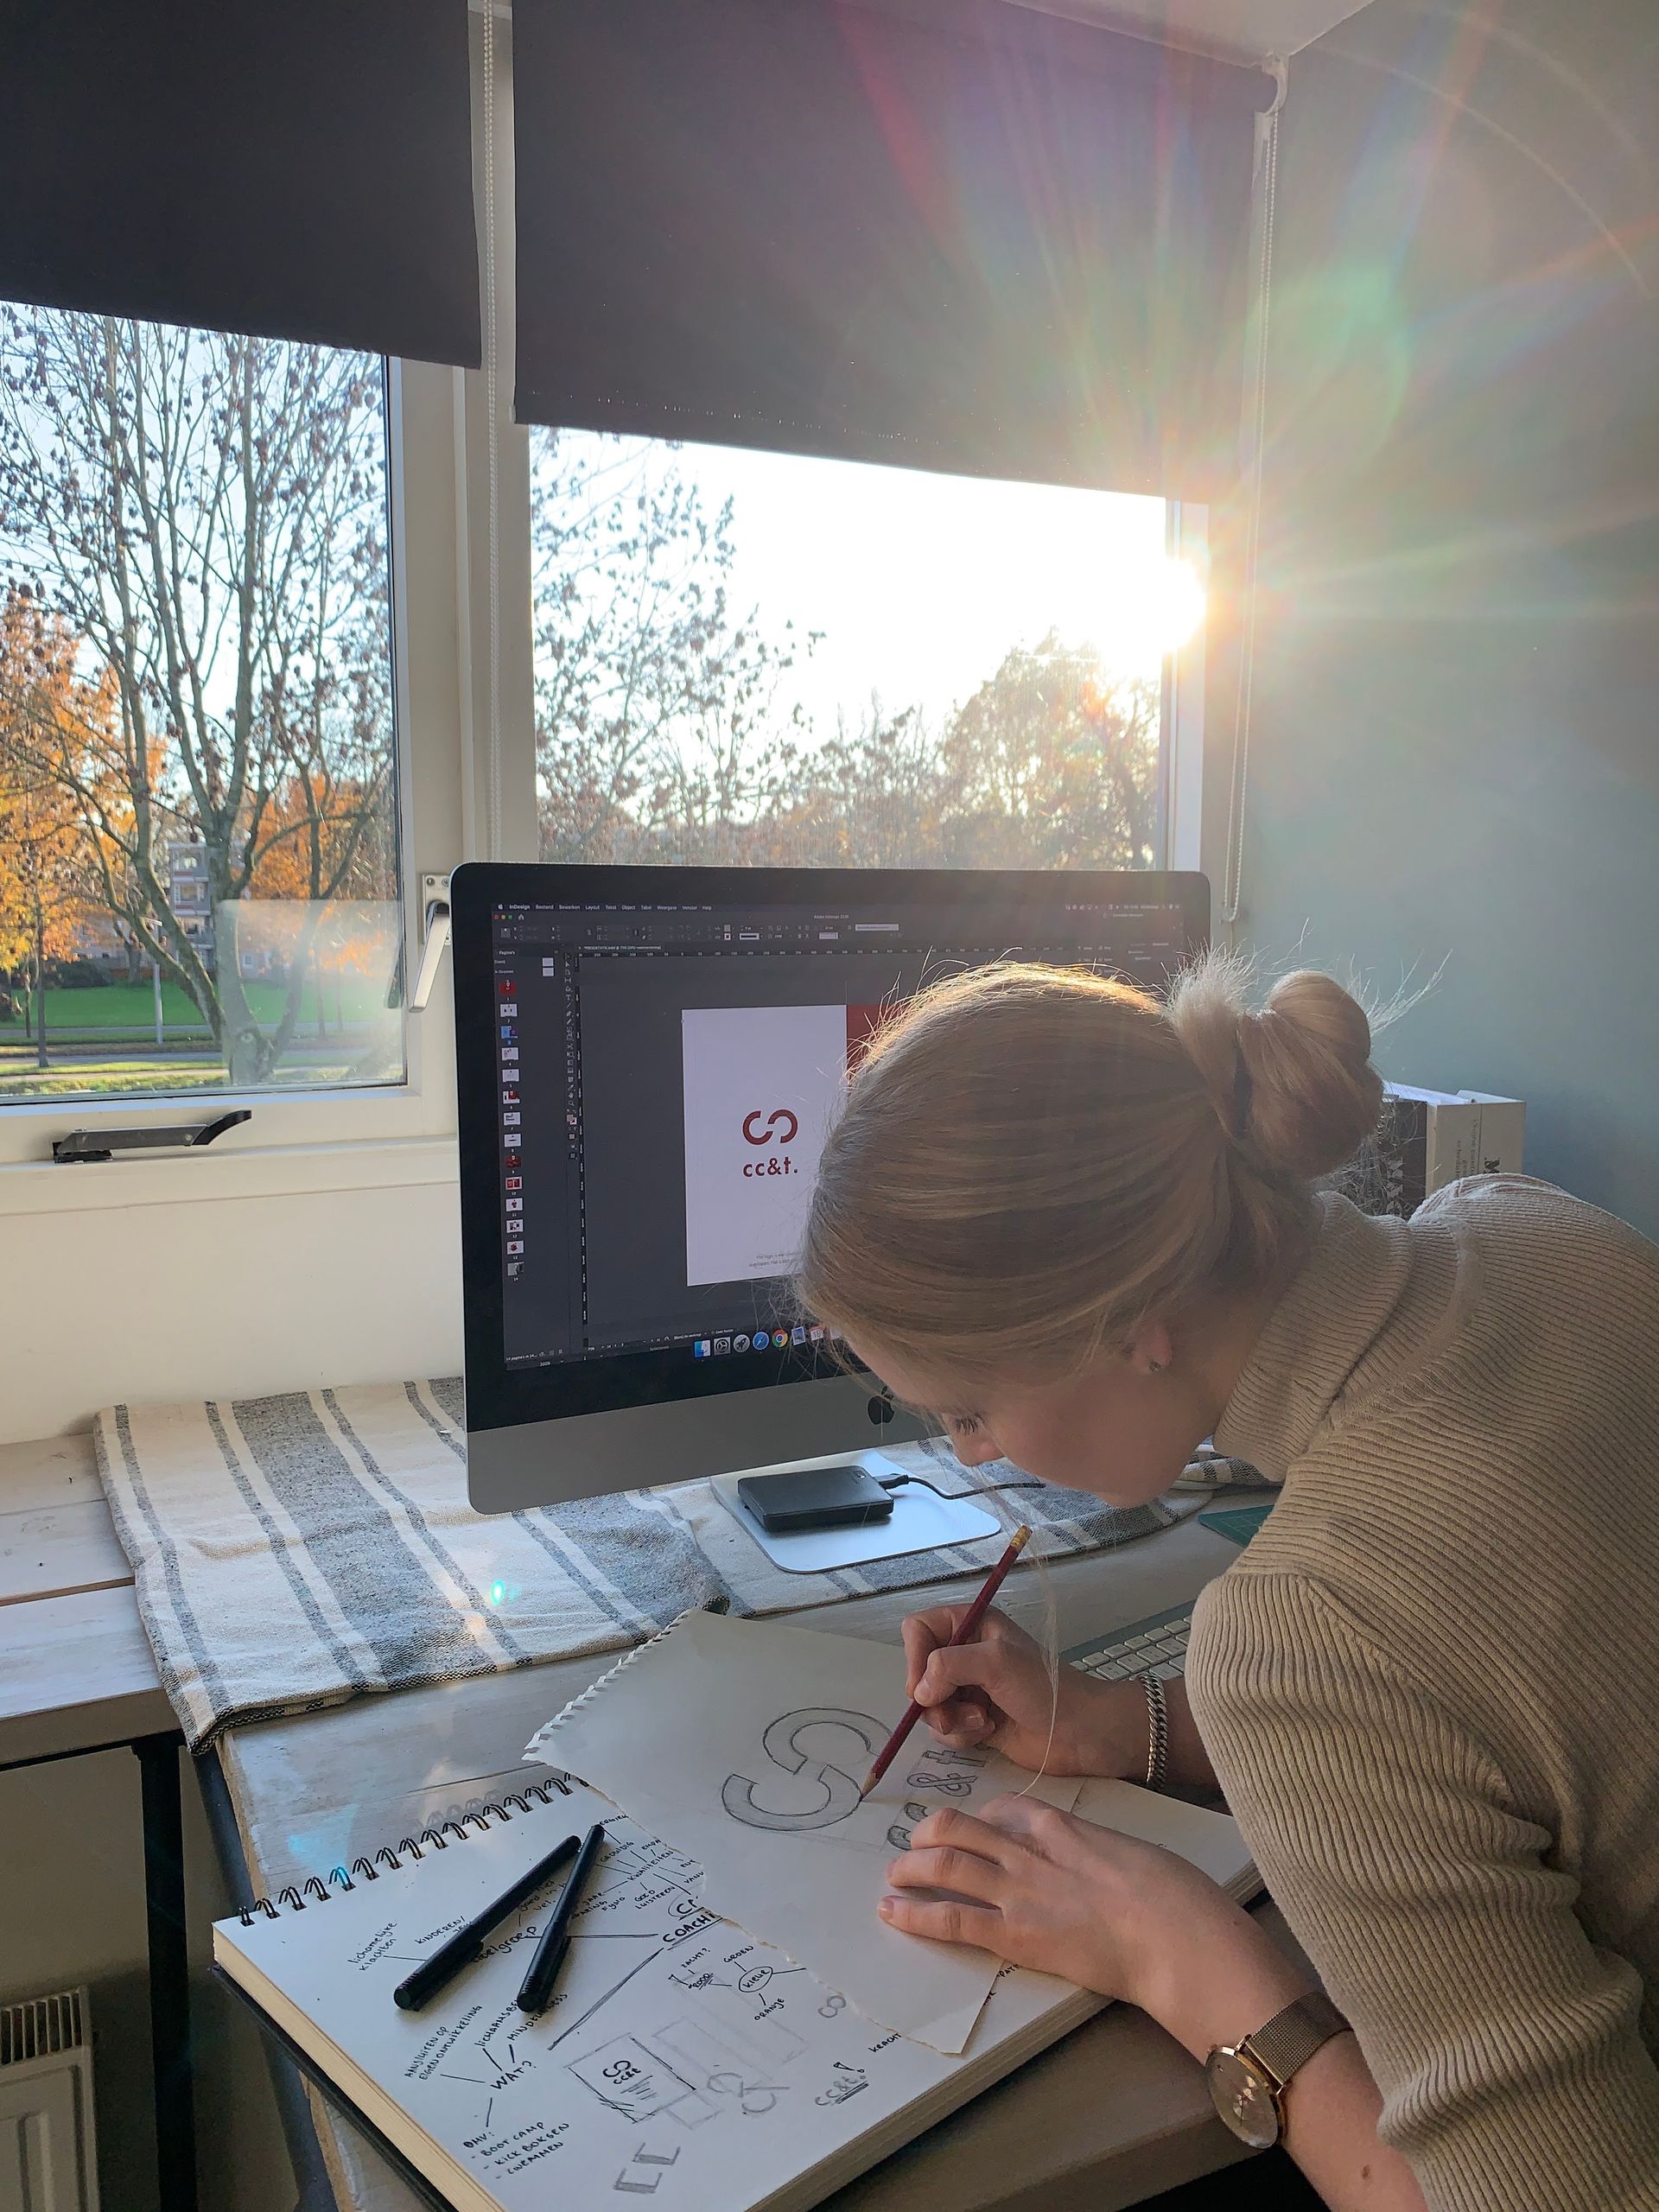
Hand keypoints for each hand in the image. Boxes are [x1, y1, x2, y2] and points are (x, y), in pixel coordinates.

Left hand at [880, 1795, 1277, 2022]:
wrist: (1174, 1932)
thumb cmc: (1171, 1896)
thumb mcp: (1130, 1853)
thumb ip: (1098, 1854)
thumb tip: (1096, 1867)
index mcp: (1062, 1825)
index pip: (1006, 1808)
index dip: (979, 1818)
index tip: (966, 1828)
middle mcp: (1030, 1850)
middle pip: (960, 1828)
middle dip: (928, 1834)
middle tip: (911, 1846)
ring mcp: (1018, 1891)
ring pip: (945, 1864)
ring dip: (910, 1869)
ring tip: (893, 1876)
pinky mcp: (1013, 1934)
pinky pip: (950, 1917)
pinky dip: (914, 1914)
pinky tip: (891, 1914)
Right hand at [902, 1603, 1152, 1778]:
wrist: (1080, 1732)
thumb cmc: (1044, 1688)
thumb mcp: (997, 1662)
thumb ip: (948, 1665)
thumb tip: (919, 1693)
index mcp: (972, 1624)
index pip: (918, 1629)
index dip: (914, 1657)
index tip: (924, 1686)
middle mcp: (966, 1653)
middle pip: (918, 1672)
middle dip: (933, 1697)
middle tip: (953, 1710)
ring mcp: (970, 1688)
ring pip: (929, 1705)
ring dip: (950, 1719)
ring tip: (982, 1722)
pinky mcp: (974, 1720)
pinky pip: (945, 1729)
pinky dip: (961, 1735)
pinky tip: (988, 1733)